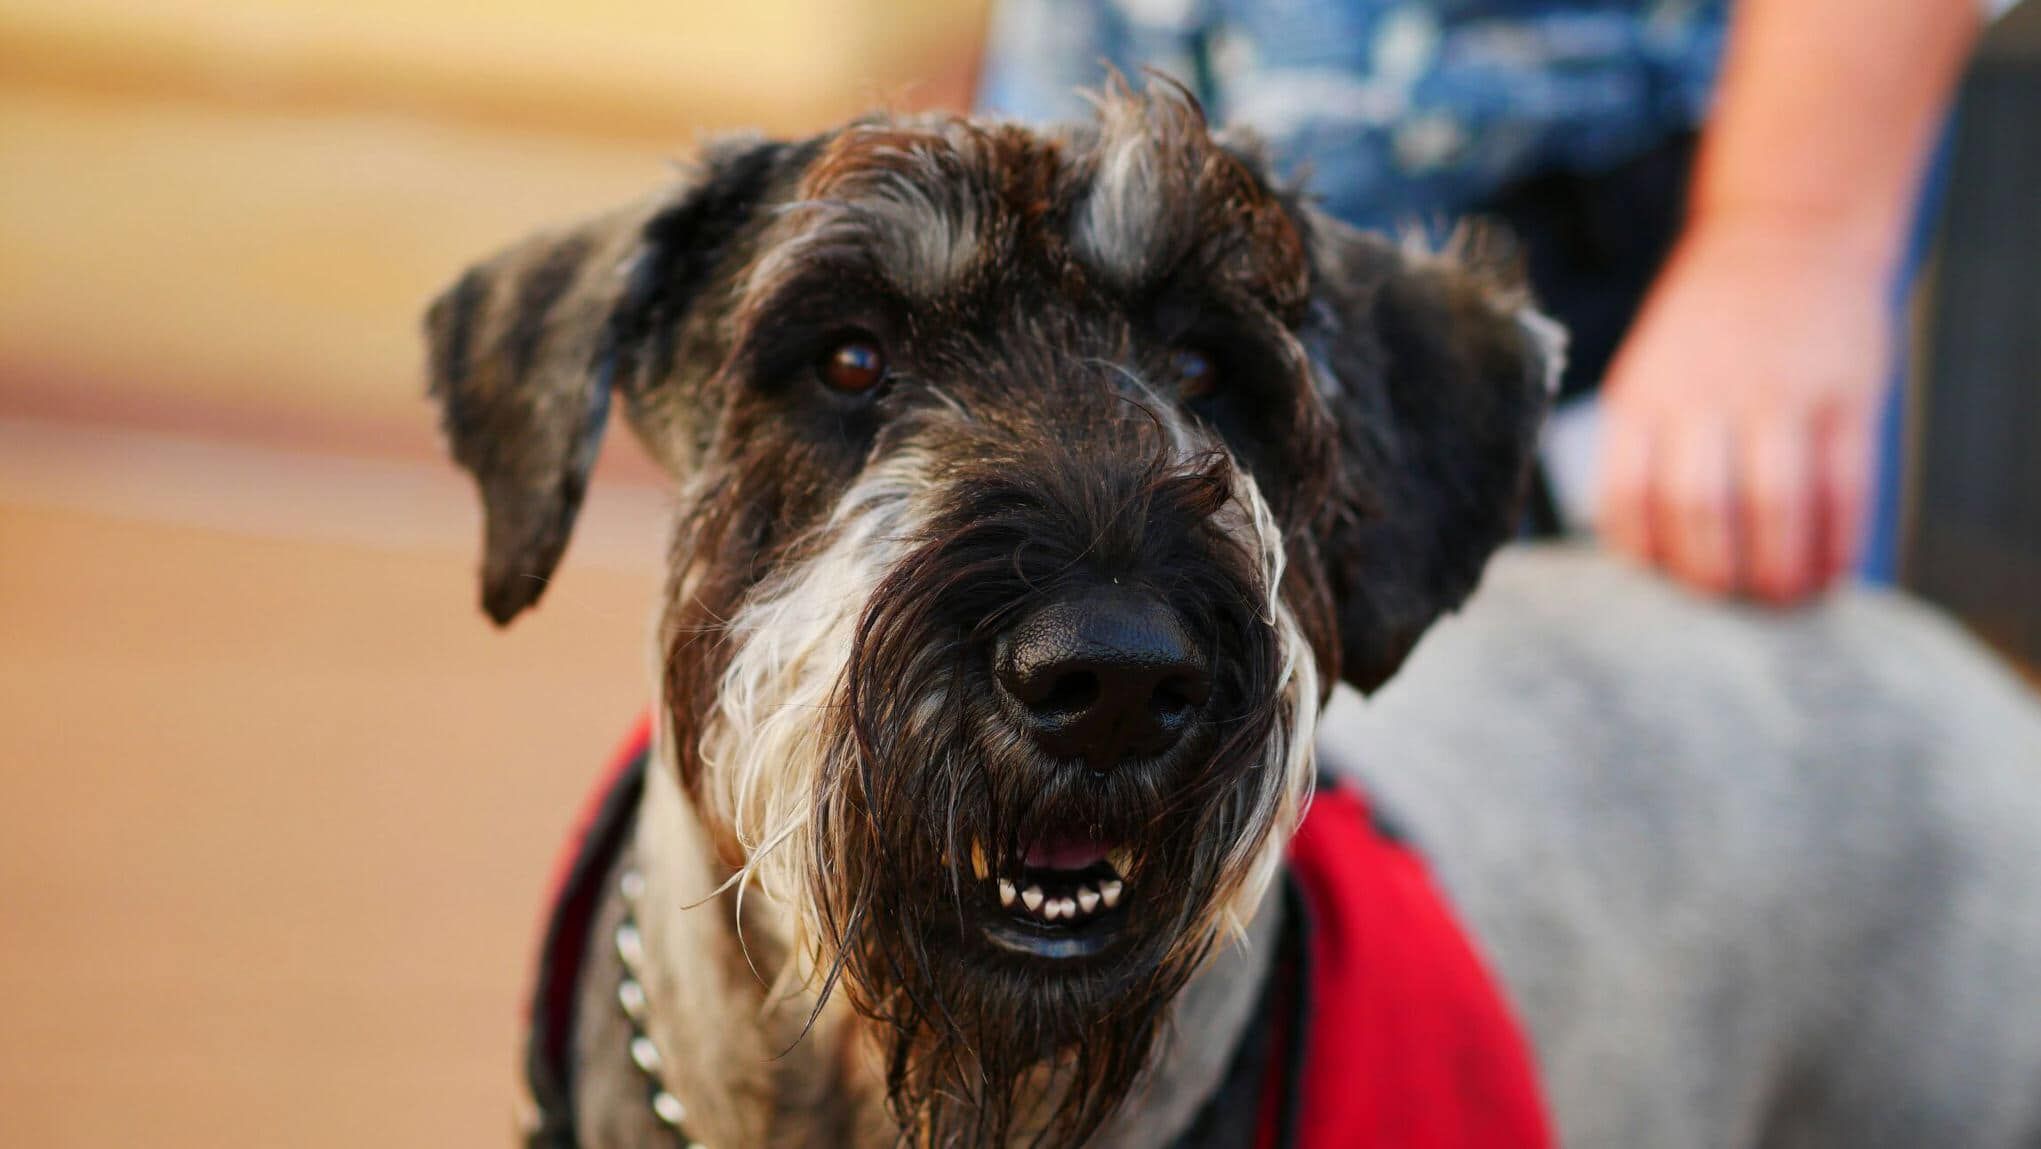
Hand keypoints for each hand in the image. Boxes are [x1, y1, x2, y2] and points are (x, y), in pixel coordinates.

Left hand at [1597, 216, 1893, 603]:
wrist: (1788, 232)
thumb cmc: (1706, 331)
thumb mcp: (1646, 372)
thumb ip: (1639, 451)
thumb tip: (1641, 559)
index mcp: (1641, 396)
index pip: (1624, 499)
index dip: (1646, 558)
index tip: (1665, 584)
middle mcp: (1704, 394)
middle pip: (1696, 509)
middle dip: (1712, 576)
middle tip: (1727, 603)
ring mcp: (1780, 393)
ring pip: (1773, 505)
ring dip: (1777, 571)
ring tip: (1780, 598)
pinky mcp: (1847, 396)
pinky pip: (1845, 489)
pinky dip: (1837, 543)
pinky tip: (1830, 570)